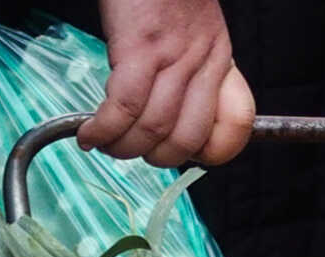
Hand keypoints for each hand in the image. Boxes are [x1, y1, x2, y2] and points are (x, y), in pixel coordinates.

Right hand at [83, 0, 254, 169]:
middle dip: (153, 158)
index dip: (208, 154)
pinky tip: (88, 132)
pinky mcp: (138, 47)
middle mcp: (200, 61)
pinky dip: (103, 129)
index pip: (235, 127)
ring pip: (152, 130)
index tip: (179, 152)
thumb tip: (176, 116)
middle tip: (131, 149)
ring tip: (104, 142)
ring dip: (122, 148)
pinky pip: (123, 108)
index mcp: (218, 58)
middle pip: (185, 139)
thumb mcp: (195, 29)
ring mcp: (171, 56)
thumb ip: (194, 69)